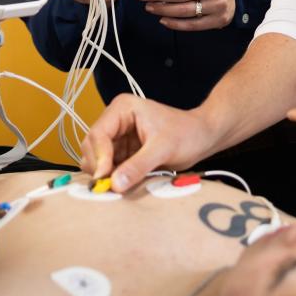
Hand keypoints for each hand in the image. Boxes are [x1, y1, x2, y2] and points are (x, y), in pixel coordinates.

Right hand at [80, 94, 215, 191]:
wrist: (203, 137)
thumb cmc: (187, 134)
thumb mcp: (163, 149)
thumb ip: (138, 166)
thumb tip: (114, 184)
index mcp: (122, 109)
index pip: (98, 133)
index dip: (99, 156)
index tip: (104, 178)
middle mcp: (115, 120)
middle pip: (92, 146)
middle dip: (99, 166)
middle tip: (110, 187)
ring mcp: (118, 137)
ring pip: (97, 158)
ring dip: (105, 174)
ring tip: (119, 186)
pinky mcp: (123, 152)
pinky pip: (109, 167)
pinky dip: (112, 177)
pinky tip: (122, 185)